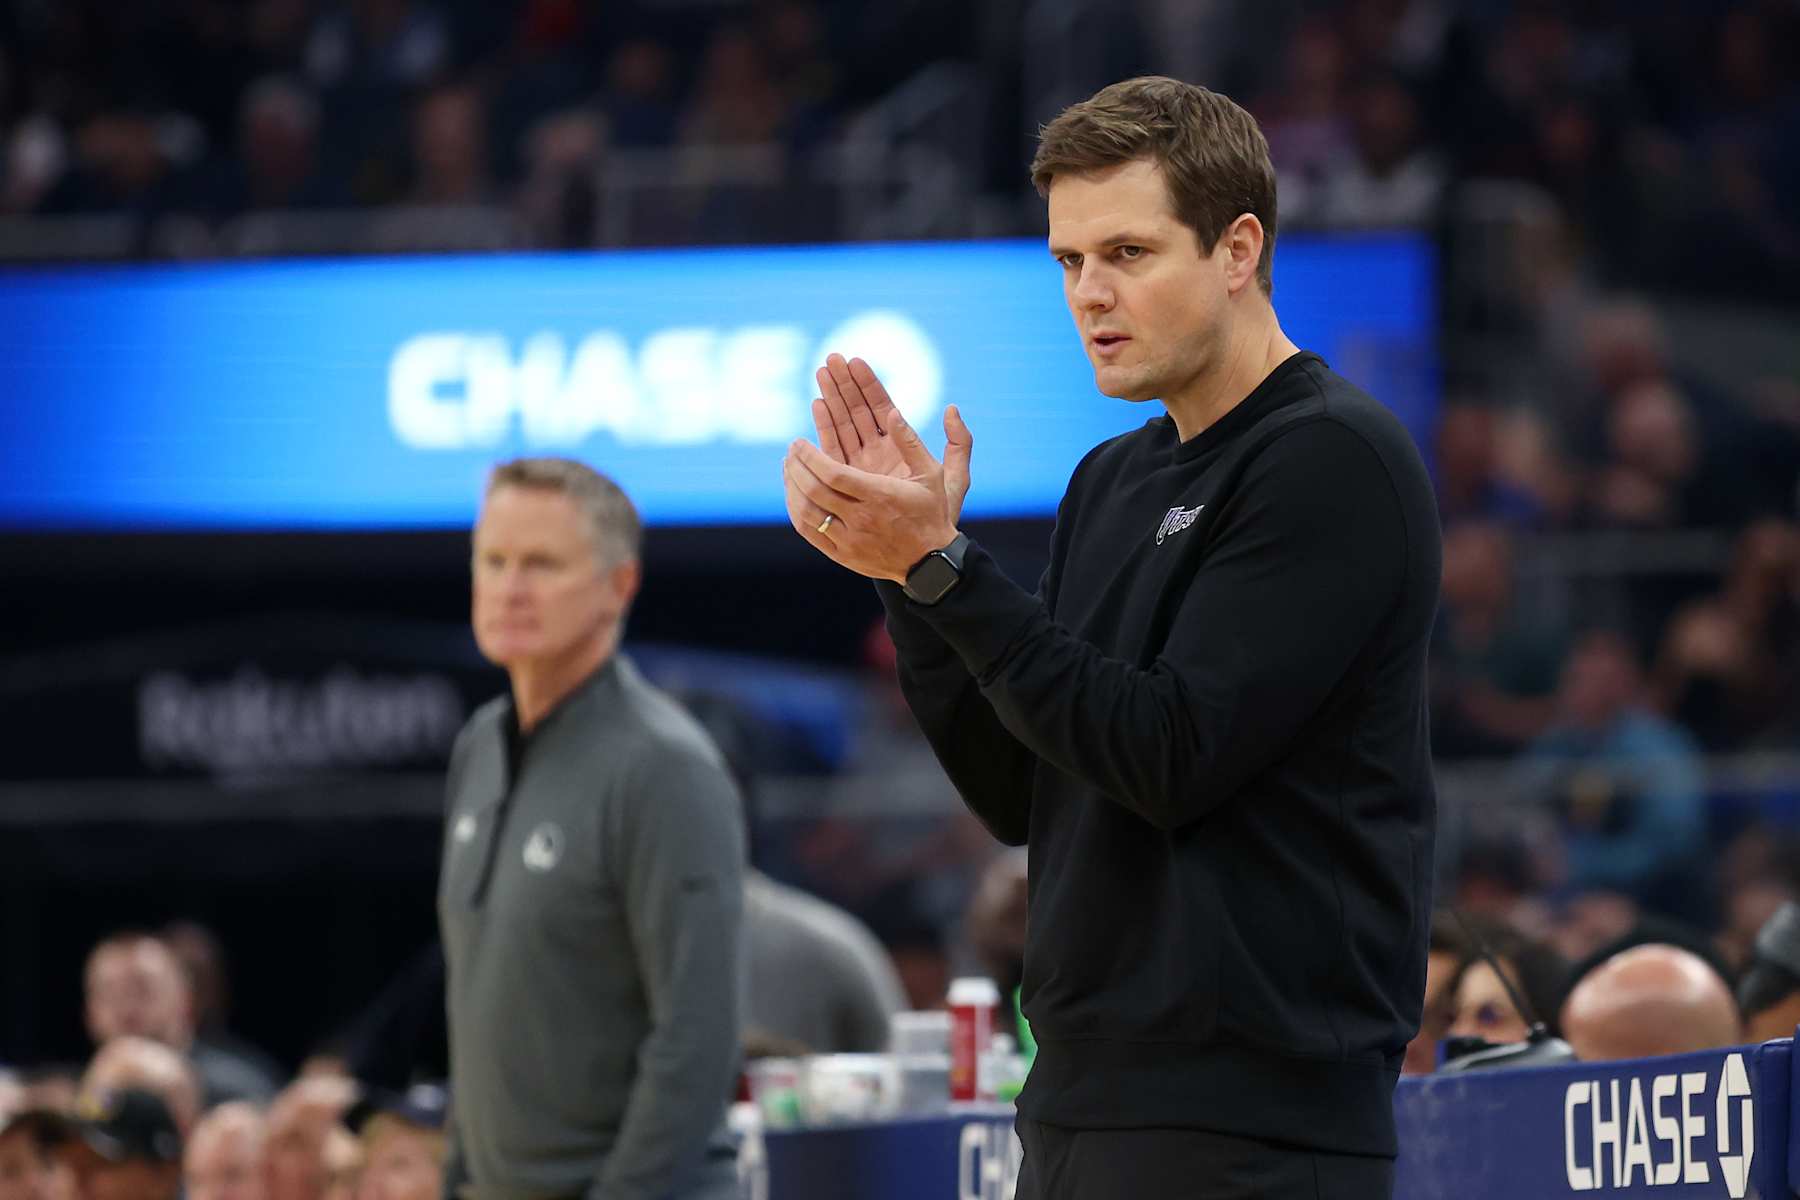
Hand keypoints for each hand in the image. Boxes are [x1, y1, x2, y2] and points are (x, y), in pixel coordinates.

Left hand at [783, 394, 967, 582]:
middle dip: (797, 467)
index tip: (799, 442)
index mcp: (880, 496)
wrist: (931, 563)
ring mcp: (850, 540)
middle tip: (791, 450)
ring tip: (788, 468)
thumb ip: (910, 442)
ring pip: (808, 513)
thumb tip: (893, 411)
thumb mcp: (931, 474)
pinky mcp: (843, 556)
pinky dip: (796, 512)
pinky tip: (794, 495)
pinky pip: (810, 533)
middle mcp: (862, 519)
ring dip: (792, 488)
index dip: (810, 456)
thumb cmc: (931, 513)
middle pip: (815, 491)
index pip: (833, 474)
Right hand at [812, 353, 972, 523]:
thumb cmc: (939, 517)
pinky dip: (825, 428)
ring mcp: (861, 464)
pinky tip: (817, 405)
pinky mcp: (847, 479)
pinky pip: (833, 448)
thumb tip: (951, 409)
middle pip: (859, 410)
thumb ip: (959, 444)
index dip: (870, 383)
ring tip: (820, 373)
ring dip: (831, 399)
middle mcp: (880, 452)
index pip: (883, 406)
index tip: (856, 360)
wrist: (916, 550)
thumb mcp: (955, 480)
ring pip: (844, 425)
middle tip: (831, 358)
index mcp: (903, 447)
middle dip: (845, 384)